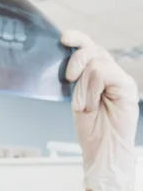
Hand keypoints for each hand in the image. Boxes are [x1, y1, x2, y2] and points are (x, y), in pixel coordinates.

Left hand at [61, 30, 138, 190]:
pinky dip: (92, 90)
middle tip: (70, 79)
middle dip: (76, 61)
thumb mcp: (78, 100)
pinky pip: (103, 73)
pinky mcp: (127, 86)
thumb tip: (68, 62)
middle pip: (92, 49)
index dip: (78, 39)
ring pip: (96, 62)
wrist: (103, 151)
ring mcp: (120, 79)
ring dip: (84, 86)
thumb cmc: (92, 131)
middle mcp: (112, 74)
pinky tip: (93, 105)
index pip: (90, 48)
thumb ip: (78, 81)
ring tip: (86, 106)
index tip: (63, 39)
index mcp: (100, 76)